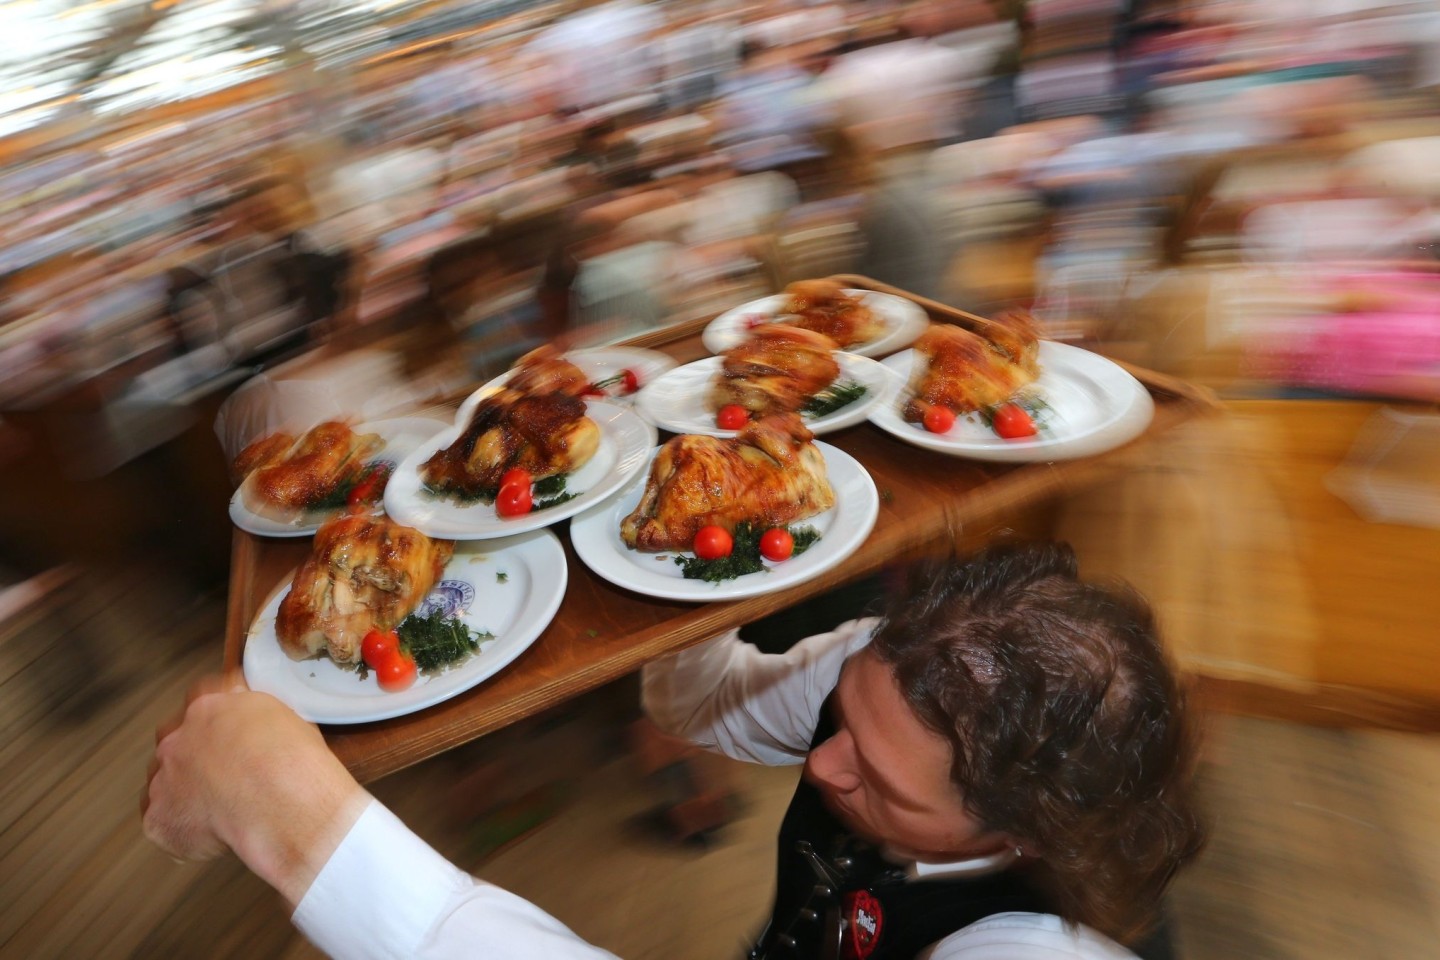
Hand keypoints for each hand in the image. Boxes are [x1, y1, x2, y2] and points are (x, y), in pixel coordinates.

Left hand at [143, 675, 369, 905]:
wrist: (281, 804)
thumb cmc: (292, 763)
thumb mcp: (284, 718)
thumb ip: (255, 716)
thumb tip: (254, 722)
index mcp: (208, 709)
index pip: (199, 707)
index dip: (214, 726)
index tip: (226, 737)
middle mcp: (178, 740)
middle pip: (175, 746)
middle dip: (194, 761)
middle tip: (224, 779)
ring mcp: (163, 779)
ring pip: (165, 785)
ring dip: (186, 795)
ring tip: (222, 811)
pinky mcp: (159, 818)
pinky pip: (164, 824)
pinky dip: (184, 831)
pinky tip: (214, 834)